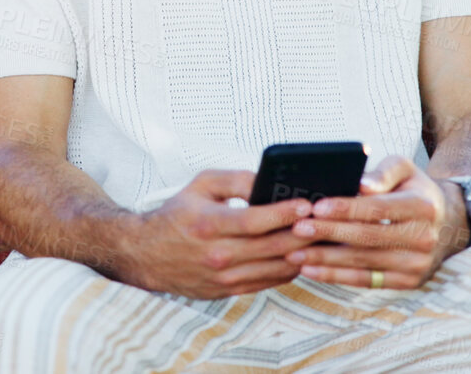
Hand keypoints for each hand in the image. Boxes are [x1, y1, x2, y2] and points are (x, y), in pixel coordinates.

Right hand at [117, 169, 314, 297]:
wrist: (146, 254)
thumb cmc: (176, 215)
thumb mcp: (200, 185)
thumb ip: (235, 180)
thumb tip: (267, 182)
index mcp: (209, 224)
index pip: (255, 220)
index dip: (284, 212)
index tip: (306, 204)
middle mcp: (217, 254)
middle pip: (272, 246)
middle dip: (303, 233)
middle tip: (324, 222)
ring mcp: (223, 276)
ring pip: (274, 268)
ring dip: (300, 254)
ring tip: (319, 240)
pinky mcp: (227, 290)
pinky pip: (266, 283)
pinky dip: (287, 270)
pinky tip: (299, 257)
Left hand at [284, 155, 470, 289]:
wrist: (447, 223)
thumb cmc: (414, 190)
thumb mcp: (405, 169)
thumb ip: (382, 173)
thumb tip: (361, 185)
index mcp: (422, 206)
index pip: (378, 209)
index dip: (346, 209)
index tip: (317, 207)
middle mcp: (423, 238)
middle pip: (367, 237)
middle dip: (329, 234)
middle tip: (297, 229)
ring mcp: (417, 264)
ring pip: (363, 262)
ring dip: (325, 260)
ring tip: (294, 253)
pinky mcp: (408, 282)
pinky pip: (366, 281)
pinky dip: (335, 276)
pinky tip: (310, 271)